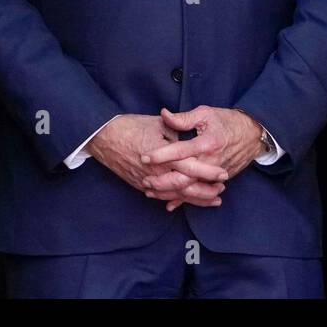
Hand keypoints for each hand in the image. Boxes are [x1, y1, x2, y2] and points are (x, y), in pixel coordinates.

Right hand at [88, 114, 228, 208]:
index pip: (191, 168)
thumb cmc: (131, 126)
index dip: (208, 172)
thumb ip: (178, 132)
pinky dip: (174, 200)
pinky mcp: (140, 184)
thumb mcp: (159, 124)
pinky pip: (160, 196)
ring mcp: (147, 181)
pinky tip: (185, 202)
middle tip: (221, 190)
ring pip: (174, 195)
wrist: (103, 136)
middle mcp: (157, 172)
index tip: (223, 174)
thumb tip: (193, 139)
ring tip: (210, 199)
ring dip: (193, 199)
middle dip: (205, 191)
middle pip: (185, 187)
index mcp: (164, 156)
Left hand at [139, 106, 265, 204]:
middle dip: (162, 181)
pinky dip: (184, 200)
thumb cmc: (228, 121)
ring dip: (169, 192)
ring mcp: (215, 174)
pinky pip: (199, 193)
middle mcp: (211, 161)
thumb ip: (183, 118)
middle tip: (144, 180)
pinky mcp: (219, 180)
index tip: (144, 157)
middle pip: (183, 178)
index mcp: (206, 143)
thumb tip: (164, 115)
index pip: (180, 151)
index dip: (161, 155)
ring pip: (190, 189)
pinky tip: (169, 203)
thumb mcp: (206, 113)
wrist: (253, 134)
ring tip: (150, 192)